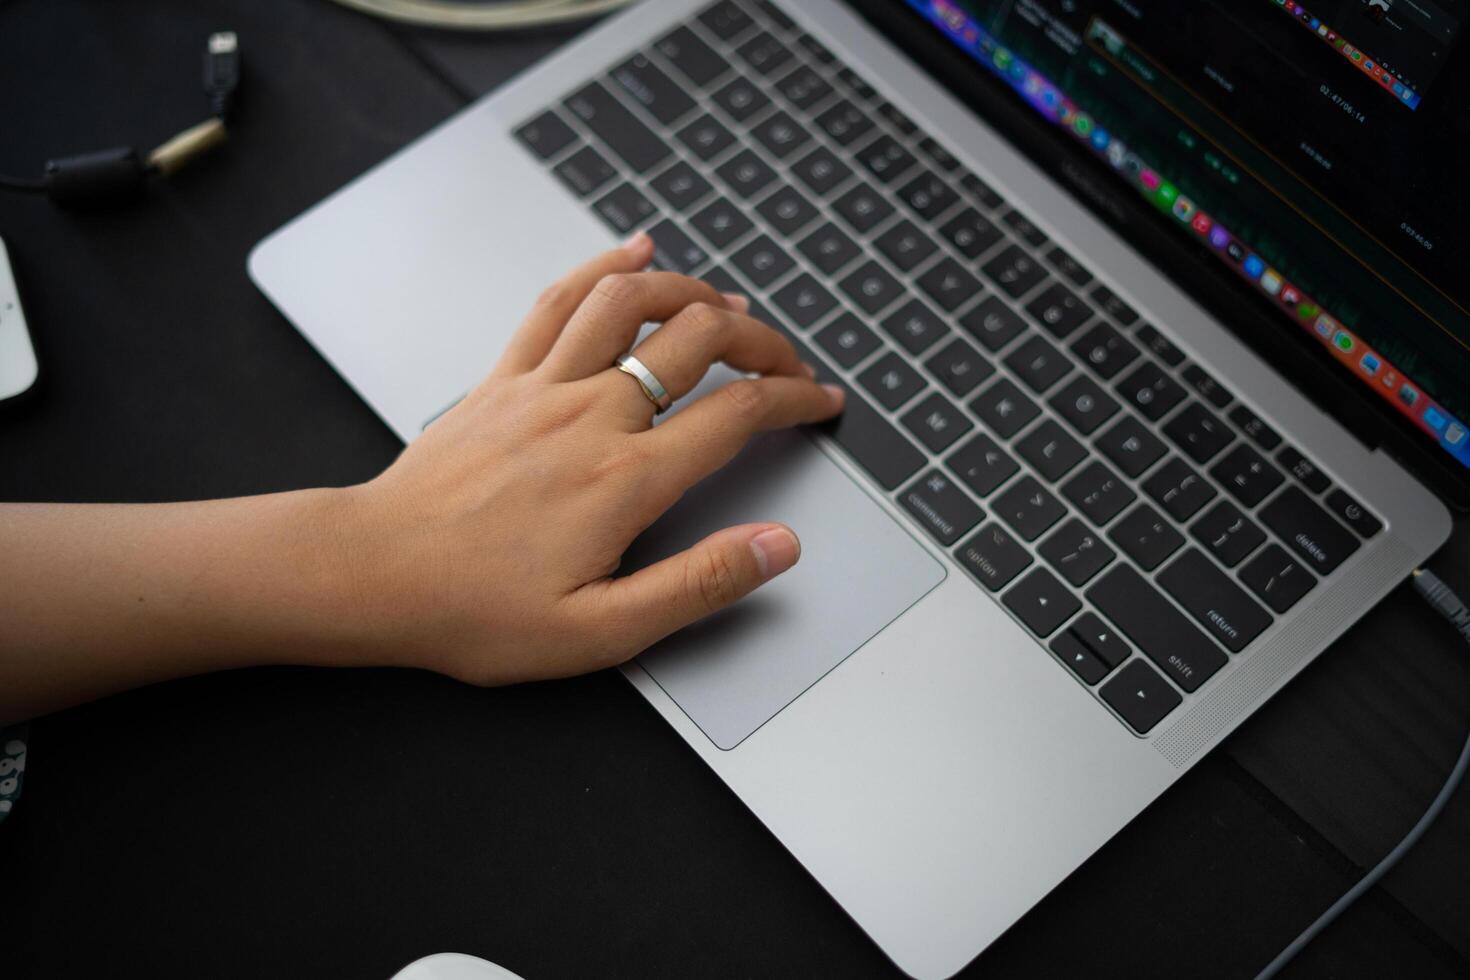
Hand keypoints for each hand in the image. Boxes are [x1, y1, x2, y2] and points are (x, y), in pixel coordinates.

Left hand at [339, 232, 844, 684]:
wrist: (370, 574)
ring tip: (730, 304)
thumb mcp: (601, 631)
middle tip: (787, 363)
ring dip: (694, 290)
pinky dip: (606, 265)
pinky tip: (636, 250)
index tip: (821, 402)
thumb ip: (699, 584)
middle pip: (700, 338)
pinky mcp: (503, 378)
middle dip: (762, 339)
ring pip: (634, 300)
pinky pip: (560, 299)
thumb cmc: (473, 611)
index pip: (739, 415)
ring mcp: (543, 386)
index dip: (795, 400)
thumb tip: (777, 547)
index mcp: (625, 479)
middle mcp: (591, 415)